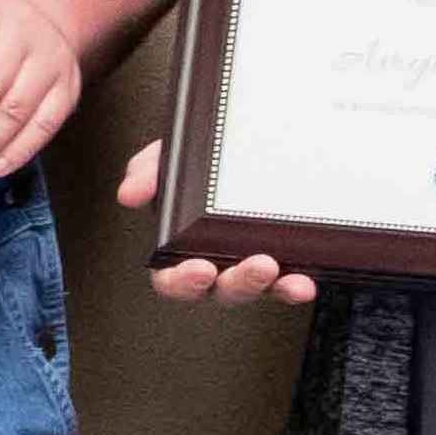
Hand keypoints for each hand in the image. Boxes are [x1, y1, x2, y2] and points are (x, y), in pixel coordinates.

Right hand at [112, 136, 313, 306]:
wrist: (243, 144)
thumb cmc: (200, 164)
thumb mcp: (170, 159)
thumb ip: (147, 172)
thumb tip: (130, 193)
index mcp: (181, 249)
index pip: (171, 280)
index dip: (183, 282)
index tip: (199, 270)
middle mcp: (216, 264)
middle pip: (221, 290)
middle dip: (239, 283)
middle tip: (257, 266)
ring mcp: (249, 265)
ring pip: (257, 289)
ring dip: (269, 284)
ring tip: (277, 265)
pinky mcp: (282, 261)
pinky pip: (288, 281)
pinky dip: (296, 284)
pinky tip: (306, 280)